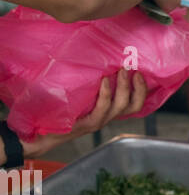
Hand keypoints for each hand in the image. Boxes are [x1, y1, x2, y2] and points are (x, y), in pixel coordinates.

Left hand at [16, 69, 147, 156]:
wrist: (40, 133)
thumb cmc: (55, 112)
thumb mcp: (77, 96)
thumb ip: (89, 85)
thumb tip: (97, 61)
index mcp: (106, 111)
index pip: (134, 104)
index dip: (143, 90)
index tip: (141, 72)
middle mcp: (106, 118)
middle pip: (133, 107)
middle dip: (139, 88)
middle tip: (134, 69)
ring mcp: (98, 122)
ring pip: (121, 107)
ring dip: (124, 87)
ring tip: (122, 70)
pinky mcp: (87, 124)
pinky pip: (102, 109)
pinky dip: (105, 94)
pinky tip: (104, 80)